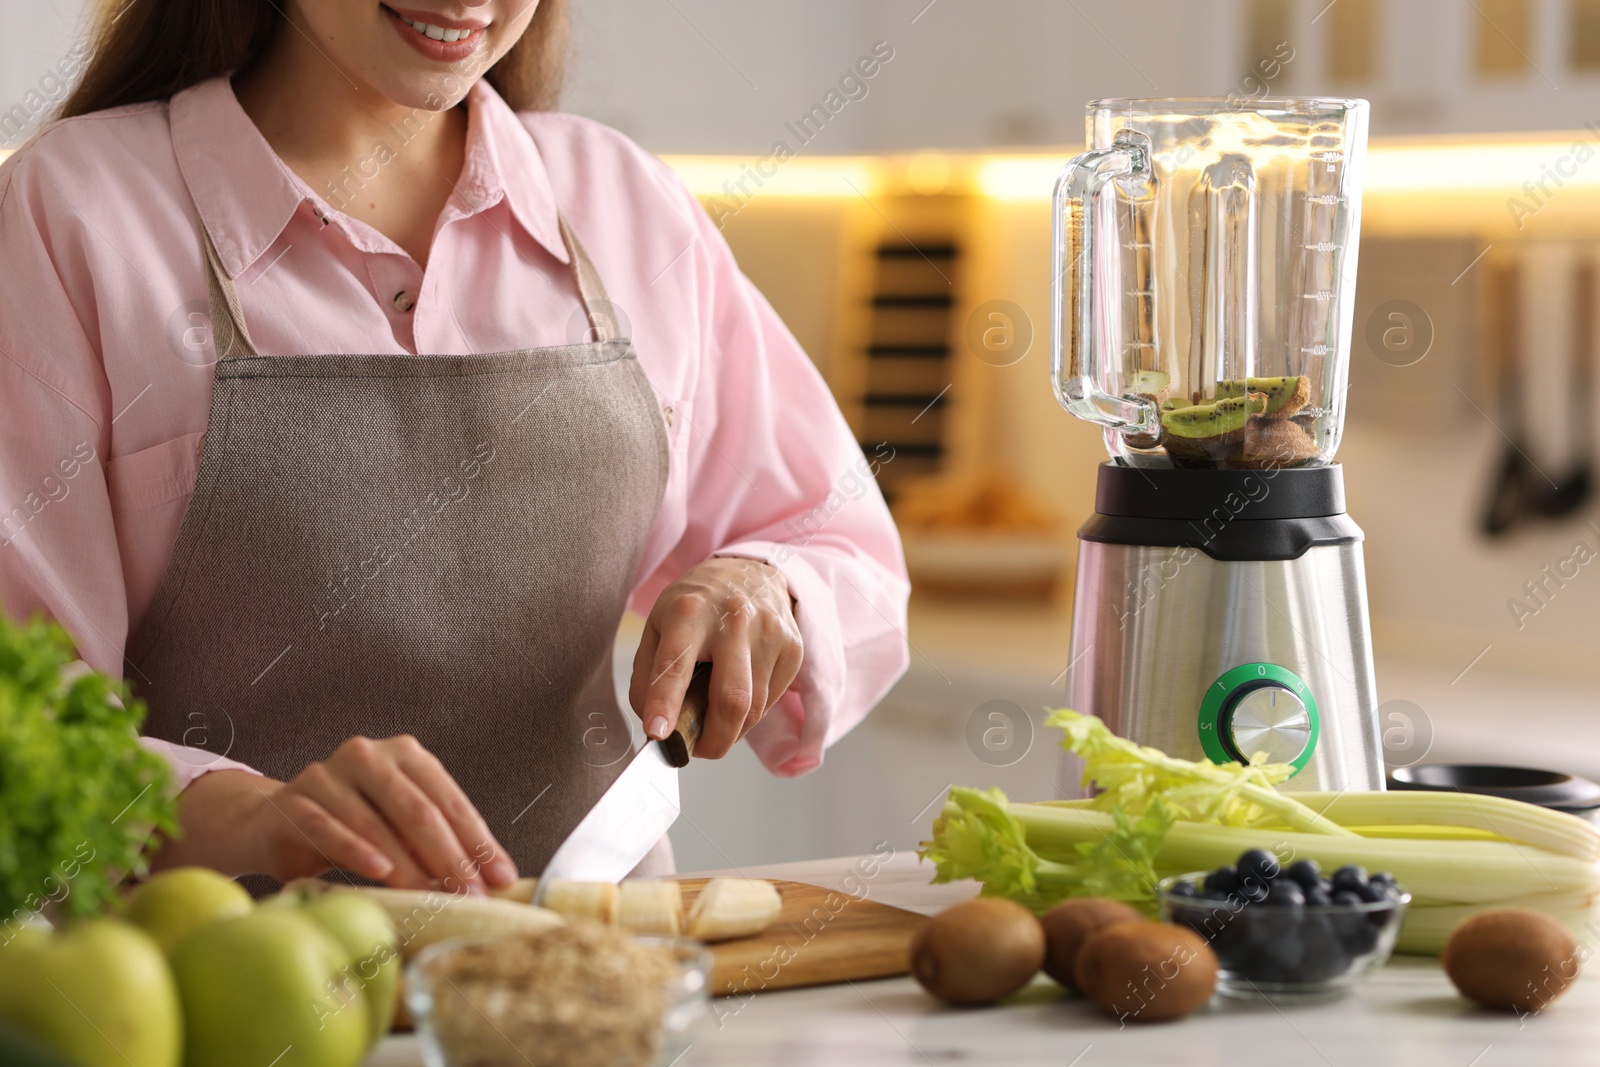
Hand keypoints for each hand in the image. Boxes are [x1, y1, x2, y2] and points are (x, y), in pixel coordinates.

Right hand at [157, 737, 517, 893]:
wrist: (275, 823)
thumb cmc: (353, 827)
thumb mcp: (399, 829)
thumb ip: (440, 842)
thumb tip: (497, 879)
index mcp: (405, 754)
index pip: (450, 800)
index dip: (478, 841)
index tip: (501, 879)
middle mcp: (368, 755)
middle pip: (418, 810)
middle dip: (450, 857)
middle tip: (470, 895)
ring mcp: (327, 774)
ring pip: (376, 823)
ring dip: (408, 866)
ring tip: (431, 896)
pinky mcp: (293, 801)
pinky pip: (329, 827)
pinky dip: (357, 851)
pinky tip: (380, 873)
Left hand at [629, 557, 803, 758]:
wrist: (750, 571)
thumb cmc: (697, 604)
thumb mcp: (658, 625)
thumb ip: (648, 675)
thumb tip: (656, 727)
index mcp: (689, 611)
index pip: (676, 665)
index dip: (665, 704)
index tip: (658, 735)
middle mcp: (734, 619)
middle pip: (731, 698)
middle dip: (714, 740)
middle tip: (697, 750)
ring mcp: (770, 633)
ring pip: (754, 708)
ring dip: (731, 730)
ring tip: (715, 722)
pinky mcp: (793, 647)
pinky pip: (771, 701)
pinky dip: (751, 713)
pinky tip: (739, 696)